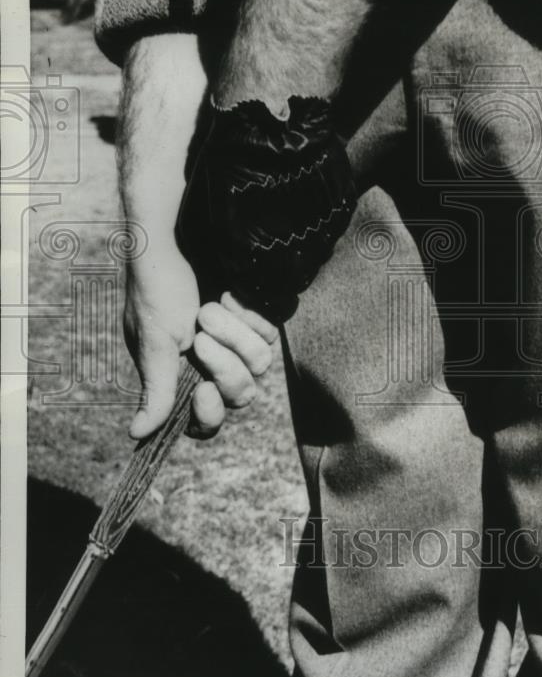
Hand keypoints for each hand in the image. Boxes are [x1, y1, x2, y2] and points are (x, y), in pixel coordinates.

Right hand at [124, 246, 276, 439]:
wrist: (176, 243)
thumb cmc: (157, 292)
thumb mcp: (154, 342)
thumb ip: (155, 389)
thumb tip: (136, 434)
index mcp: (182, 382)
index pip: (206, 425)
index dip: (210, 415)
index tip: (203, 390)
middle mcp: (214, 368)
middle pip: (241, 394)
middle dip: (224, 361)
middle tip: (201, 327)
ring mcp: (238, 345)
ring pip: (260, 364)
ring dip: (234, 332)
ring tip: (209, 307)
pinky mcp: (255, 322)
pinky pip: (270, 335)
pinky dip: (249, 314)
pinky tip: (229, 295)